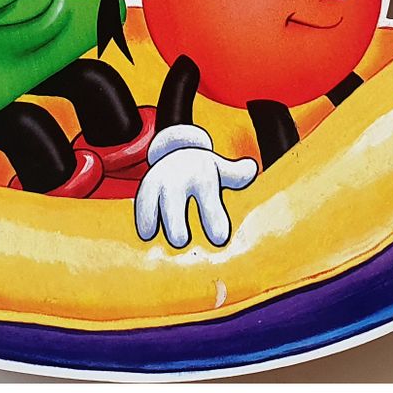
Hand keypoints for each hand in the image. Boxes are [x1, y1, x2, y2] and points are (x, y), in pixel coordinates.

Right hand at [134, 125, 256, 247]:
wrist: (176, 151)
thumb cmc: (203, 170)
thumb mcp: (221, 169)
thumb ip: (236, 174)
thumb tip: (251, 168)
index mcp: (201, 176)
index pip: (207, 197)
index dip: (213, 217)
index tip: (219, 239)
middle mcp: (178, 178)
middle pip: (174, 198)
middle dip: (175, 219)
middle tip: (180, 241)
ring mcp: (159, 182)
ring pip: (151, 198)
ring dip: (152, 217)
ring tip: (153, 236)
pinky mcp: (146, 190)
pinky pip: (142, 203)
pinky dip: (143, 217)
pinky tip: (146, 234)